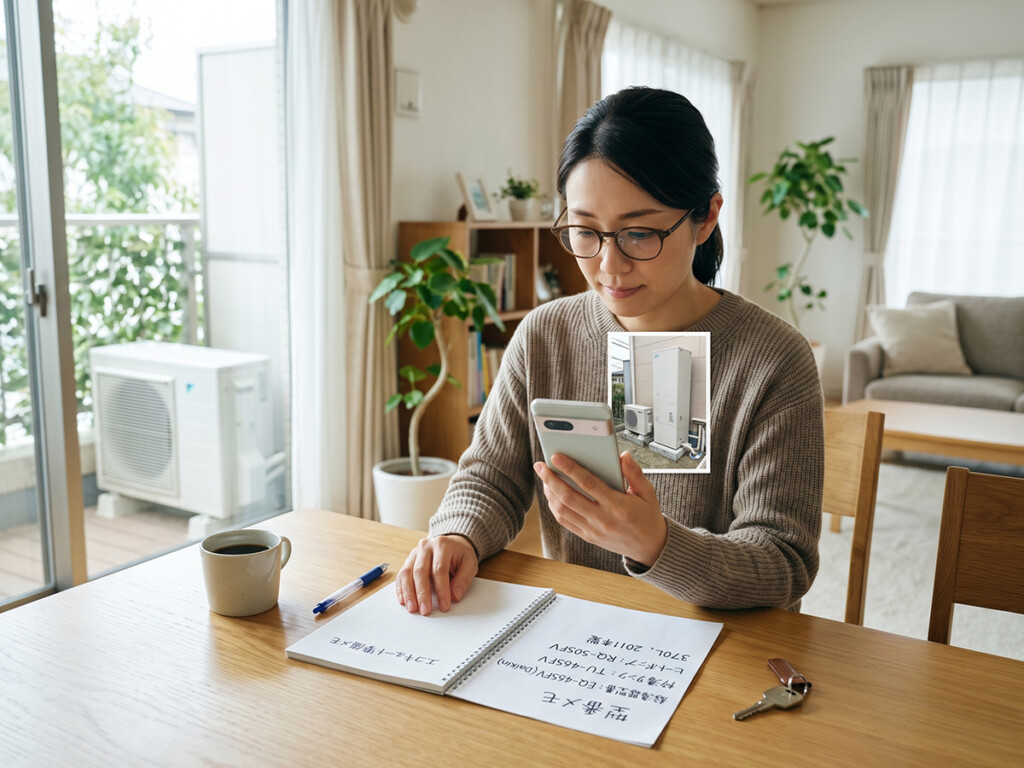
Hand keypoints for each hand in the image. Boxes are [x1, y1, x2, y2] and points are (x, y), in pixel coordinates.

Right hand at [395, 534, 478, 615]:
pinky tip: (403, 601)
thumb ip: (463, 579)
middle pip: (420, 571)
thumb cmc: (460, 554)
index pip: (439, 569)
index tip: (444, 605)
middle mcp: (426, 546)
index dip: (441, 589)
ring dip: (408, 593)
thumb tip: (455, 596)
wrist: (453, 543)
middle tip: (425, 610)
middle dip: (422, 593)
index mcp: (442, 545)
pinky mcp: (409, 560)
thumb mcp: (470, 563)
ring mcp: (415, 552)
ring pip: (407, 573)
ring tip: (412, 608)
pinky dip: (401, 589)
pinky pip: (401, 575)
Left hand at [534, 451, 666, 565]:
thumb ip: (634, 473)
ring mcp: (593, 530)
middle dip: (551, 479)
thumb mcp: (647, 493)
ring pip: (563, 510)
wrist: (649, 547)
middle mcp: (602, 519)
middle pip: (568, 497)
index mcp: (618, 506)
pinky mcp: (588, 537)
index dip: (570, 469)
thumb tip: (623, 455)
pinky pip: (565, 521)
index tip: (556, 457)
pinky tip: (552, 495)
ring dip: (550, 493)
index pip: (588, 484)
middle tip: (541, 465)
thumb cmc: (647, 517)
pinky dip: (555, 507)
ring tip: (544, 478)